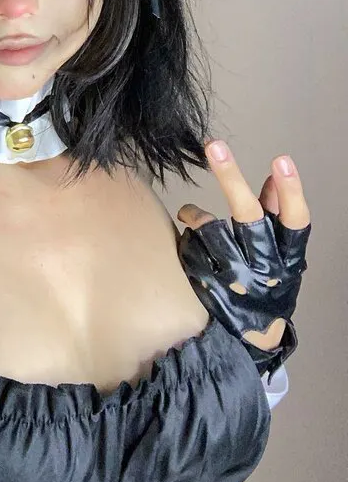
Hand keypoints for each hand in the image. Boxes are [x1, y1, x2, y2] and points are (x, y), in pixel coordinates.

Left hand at [176, 141, 310, 379]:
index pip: (294, 219)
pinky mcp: (208, 284)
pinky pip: (191, 250)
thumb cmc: (266, 279)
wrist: (249, 336)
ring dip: (197, 214)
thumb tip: (274, 176)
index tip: (281, 160)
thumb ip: (275, 214)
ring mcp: (235, 275)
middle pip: (248, 216)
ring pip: (213, 232)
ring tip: (188, 211)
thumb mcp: (281, 250)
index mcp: (288, 255)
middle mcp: (264, 264)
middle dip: (230, 178)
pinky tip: (186, 239)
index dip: (290, 190)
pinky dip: (187, 239)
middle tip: (214, 146)